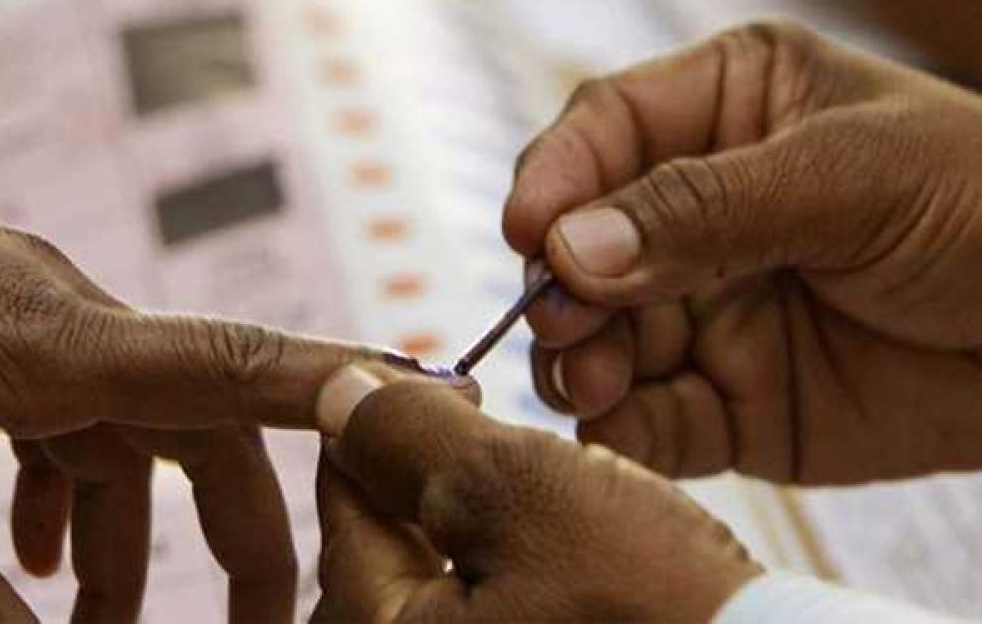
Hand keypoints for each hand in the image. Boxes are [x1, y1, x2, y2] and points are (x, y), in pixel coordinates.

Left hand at [0, 155, 378, 620]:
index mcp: (46, 343)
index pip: (234, 360)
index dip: (342, 384)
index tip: (427, 408)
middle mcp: (62, 317)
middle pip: (204, 422)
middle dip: (243, 530)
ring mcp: (26, 311)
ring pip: (131, 426)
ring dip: (137, 528)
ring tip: (105, 622)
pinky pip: (69, 406)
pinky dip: (73, 484)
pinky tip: (42, 550)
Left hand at [312, 366, 760, 622]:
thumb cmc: (650, 603)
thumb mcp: (518, 487)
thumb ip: (412, 434)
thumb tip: (338, 392)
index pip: (342, 505)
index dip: (383, 426)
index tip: (438, 386)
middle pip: (380, 553)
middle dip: (428, 482)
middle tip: (488, 431)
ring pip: (436, 585)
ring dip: (473, 526)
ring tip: (539, 490)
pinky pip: (489, 617)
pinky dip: (510, 574)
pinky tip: (564, 553)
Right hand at [503, 21, 981, 483]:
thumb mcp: (855, 175)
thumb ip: (708, 208)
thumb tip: (571, 249)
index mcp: (729, 112)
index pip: (607, 131)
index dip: (556, 177)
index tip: (529, 230)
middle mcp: (701, 212)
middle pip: (584, 245)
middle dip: (562, 286)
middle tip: (563, 322)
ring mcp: (708, 310)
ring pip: (601, 338)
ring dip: (581, 363)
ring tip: (593, 382)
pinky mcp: (729, 401)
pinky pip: (651, 418)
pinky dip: (623, 430)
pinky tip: (618, 430)